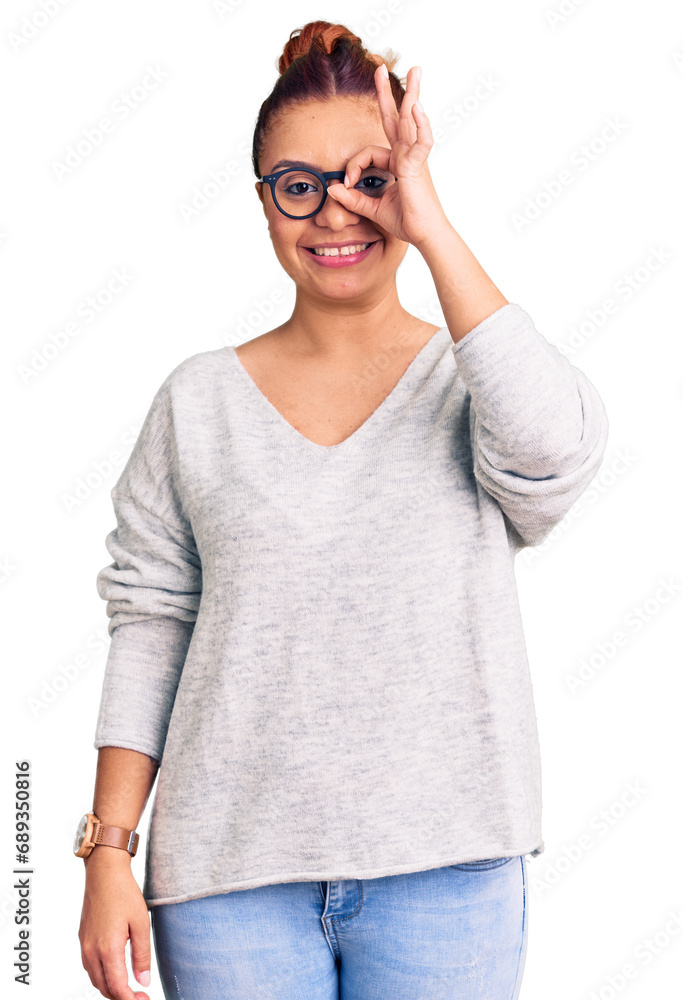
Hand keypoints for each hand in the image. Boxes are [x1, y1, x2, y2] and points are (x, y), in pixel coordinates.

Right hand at [79, 851, 151, 999]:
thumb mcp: (142, 923)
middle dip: (121, 996)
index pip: (117, 988)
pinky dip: (102, 975)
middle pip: (104, 988)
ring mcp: (84, 945)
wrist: (104, 873)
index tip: (143, 999)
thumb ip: (142, 955)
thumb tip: (143, 981)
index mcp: (108, 949)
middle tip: (139, 995)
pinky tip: (114, 970)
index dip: (130, 999)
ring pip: (95, 979)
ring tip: (129, 986)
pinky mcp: (82, 939)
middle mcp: (92, 951)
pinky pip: (90, 967)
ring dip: (110, 987)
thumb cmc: (123, 893)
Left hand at [325, 65, 450, 249]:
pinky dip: (420, 124)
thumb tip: (331, 189)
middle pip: (398, 118)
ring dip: (412, 94)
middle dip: (390, 93)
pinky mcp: (418, 167)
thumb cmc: (406, 222)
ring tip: (416, 71)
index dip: (352, 166)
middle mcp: (406, 156)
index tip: (345, 185)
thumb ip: (352, 198)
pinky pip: (420, 141)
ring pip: (411, 121)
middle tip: (382, 68)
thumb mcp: (372, 208)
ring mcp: (414, 158)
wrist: (424, 235)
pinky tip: (416, 107)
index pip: (369, 153)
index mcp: (397, 163)